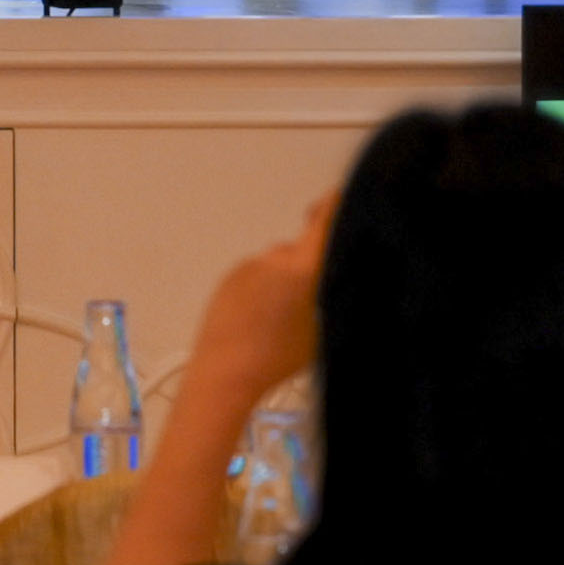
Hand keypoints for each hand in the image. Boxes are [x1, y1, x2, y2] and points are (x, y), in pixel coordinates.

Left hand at [189, 200, 331, 413]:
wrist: (225, 370)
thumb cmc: (278, 356)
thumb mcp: (320, 332)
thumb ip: (328, 299)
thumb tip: (331, 283)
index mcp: (303, 267)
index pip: (323, 224)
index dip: (333, 207)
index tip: (339, 194)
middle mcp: (275, 258)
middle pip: (299, 254)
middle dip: (307, 270)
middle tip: (310, 303)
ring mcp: (248, 266)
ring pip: (276, 267)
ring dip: (282, 283)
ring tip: (279, 320)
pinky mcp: (229, 277)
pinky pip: (255, 277)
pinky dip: (262, 290)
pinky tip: (259, 320)